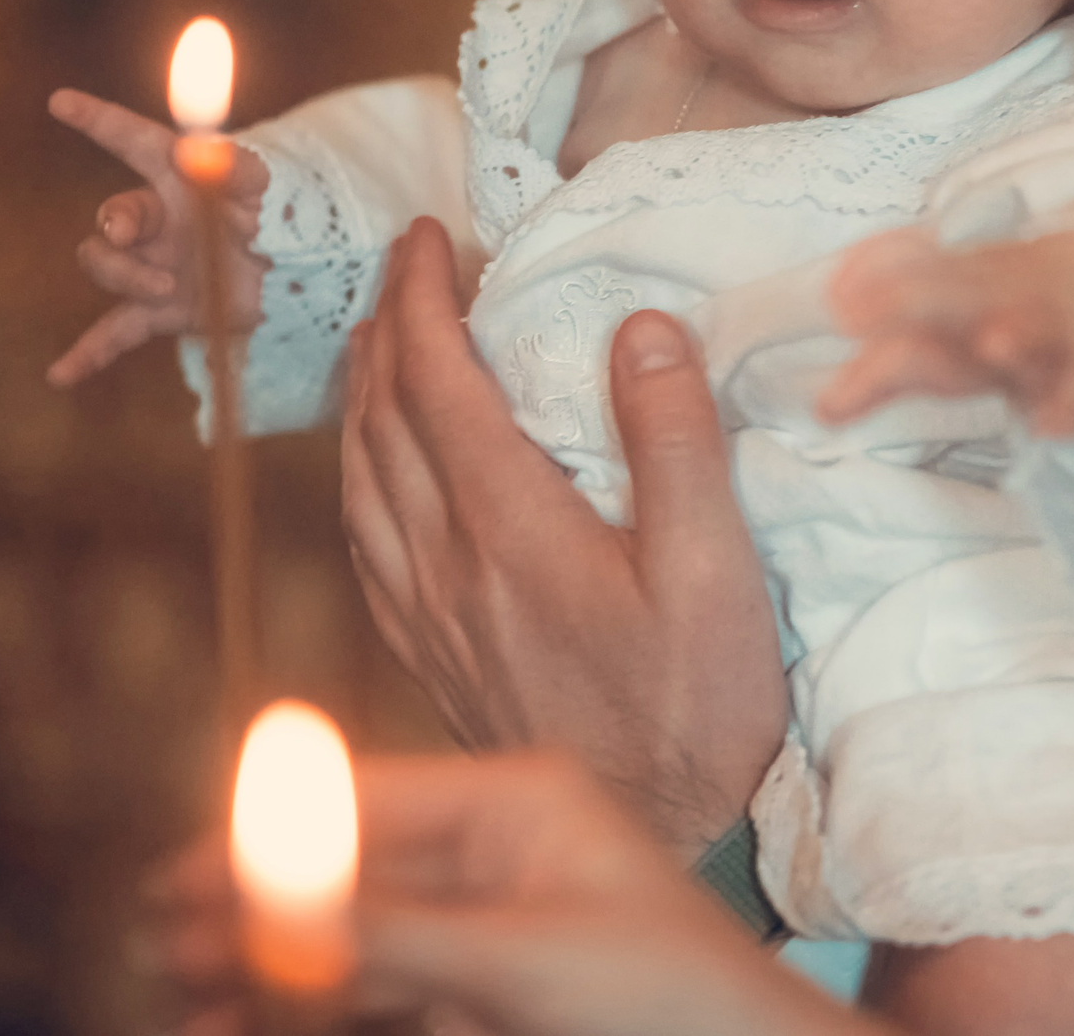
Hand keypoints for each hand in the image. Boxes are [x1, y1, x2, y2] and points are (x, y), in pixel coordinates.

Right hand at [46, 89, 271, 387]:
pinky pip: (115, 332)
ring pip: (106, 267)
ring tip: (168, 290)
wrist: (305, 275)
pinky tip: (60, 375)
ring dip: (127, 278)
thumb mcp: (267, 187)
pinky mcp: (163, 310)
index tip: (61, 101)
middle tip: (134, 236)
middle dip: (116, 226)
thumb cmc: (286, 216)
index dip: (98, 119)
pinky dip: (89, 352)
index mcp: (180, 178)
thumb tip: (195, 148)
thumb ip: (235, 167)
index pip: (132, 139)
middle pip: (111, 217)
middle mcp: (159, 220)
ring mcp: (155, 265)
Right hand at [139, 750, 874, 1035]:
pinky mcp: (490, 988)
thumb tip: (269, 902)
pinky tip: (247, 1022)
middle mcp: (498, 849)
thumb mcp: (519, 958)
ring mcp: (492, 921)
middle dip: (252, 910)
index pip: (364, 800)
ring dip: (269, 968)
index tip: (176, 877)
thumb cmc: (668, 992)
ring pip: (353, 938)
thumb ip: (390, 932)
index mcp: (518, 801)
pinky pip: (385, 988)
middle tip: (156, 946)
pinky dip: (318, 1006)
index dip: (265, 838)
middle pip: (346, 870)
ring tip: (179, 998)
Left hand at [340, 219, 786, 859]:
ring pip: (358, 479)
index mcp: (510, 527)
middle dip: (387, 329)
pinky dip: (358, 477)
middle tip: (408, 270)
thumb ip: (676, 443)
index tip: (427, 237)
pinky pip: (364, 544)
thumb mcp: (714, 571)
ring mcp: (429, 615)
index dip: (423, 298)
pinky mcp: (432, 656)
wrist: (650, 836)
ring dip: (362, 395)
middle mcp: (448, 564)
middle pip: (381, 421)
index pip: (437, 383)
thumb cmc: (693, 708)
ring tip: (383, 344)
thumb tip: (639, 328)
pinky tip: (376, 472)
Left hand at [819, 228, 1073, 444]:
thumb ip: (894, 329)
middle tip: (856, 313)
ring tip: (987, 345)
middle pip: (960, 295)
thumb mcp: (962, 307)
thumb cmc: (1025, 307)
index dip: (878, 281)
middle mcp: (1008, 299)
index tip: (836, 301)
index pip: (916, 273)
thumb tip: (827, 347)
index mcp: (968, 280)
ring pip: (1031, 330)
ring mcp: (1057, 331)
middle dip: (914, 298)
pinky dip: (1072, 403)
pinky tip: (1048, 427)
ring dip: (1012, 334)